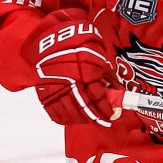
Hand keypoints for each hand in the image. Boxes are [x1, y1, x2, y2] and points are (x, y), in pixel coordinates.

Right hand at [26, 9, 120, 126]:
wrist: (55, 42)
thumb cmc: (80, 49)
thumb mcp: (98, 60)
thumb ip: (107, 79)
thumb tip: (117, 95)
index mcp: (87, 73)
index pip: (99, 98)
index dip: (106, 110)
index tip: (110, 115)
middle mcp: (71, 82)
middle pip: (84, 109)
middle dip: (94, 117)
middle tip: (99, 119)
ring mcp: (56, 88)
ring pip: (70, 113)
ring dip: (80, 119)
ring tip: (86, 118)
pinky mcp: (44, 92)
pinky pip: (54, 112)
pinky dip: (64, 118)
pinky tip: (71, 118)